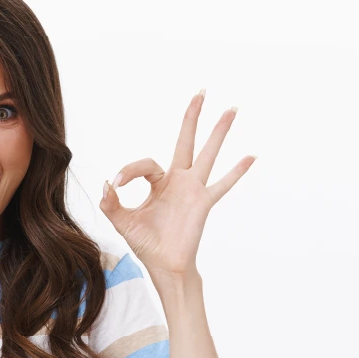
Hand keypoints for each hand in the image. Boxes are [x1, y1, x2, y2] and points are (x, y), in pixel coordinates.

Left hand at [99, 89, 254, 277]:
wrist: (163, 265)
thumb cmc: (146, 244)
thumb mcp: (122, 222)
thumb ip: (111, 204)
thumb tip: (107, 183)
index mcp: (158, 182)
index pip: (145, 164)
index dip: (129, 171)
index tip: (117, 184)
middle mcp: (178, 180)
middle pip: (185, 141)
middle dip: (192, 117)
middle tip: (201, 92)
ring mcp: (193, 190)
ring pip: (207, 154)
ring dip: (218, 132)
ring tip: (231, 109)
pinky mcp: (203, 203)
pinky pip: (222, 185)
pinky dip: (236, 172)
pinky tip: (251, 156)